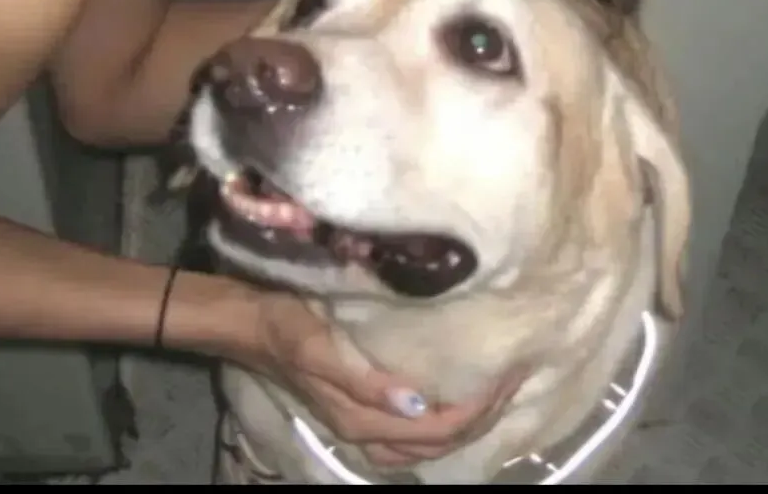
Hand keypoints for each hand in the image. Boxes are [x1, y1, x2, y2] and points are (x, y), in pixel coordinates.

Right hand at [241, 292, 523, 468]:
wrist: (249, 323)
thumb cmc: (286, 324)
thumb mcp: (319, 346)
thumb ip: (364, 380)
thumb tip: (417, 404)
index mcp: (362, 416)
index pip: (438, 427)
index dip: (480, 407)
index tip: (512, 372)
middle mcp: (367, 429)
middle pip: (440, 441)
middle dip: (484, 415)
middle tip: (518, 376)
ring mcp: (363, 422)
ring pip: (428, 444)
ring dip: (468, 422)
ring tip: (499, 389)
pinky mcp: (360, 408)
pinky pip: (412, 433)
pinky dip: (444, 423)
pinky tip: (458, 400)